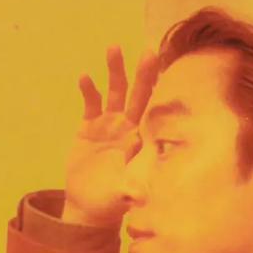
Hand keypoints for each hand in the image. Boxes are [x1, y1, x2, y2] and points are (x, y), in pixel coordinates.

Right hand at [63, 44, 160, 225]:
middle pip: (137, 94)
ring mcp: (108, 124)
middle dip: (142, 73)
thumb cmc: (111, 201)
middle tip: (149, 51)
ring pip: (114, 92)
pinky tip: (85, 77)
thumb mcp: (123, 195)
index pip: (153, 109)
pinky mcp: (88, 127)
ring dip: (114, 70)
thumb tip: (143, 195)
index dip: (159, 91)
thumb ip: (132, 190)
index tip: (167, 73)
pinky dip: (88, 90)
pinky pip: (90, 103)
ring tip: (114, 48)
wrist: (87, 205)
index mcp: (140, 138)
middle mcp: (127, 126)